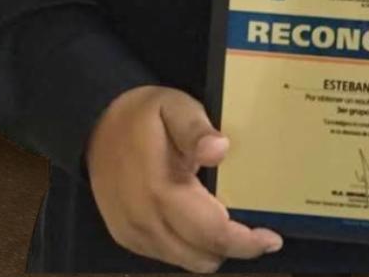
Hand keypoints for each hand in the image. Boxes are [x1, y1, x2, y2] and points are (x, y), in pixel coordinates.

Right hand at [84, 85, 283, 272]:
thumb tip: (220, 150)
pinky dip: (189, 246)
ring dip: (210, 248)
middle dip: (233, 247)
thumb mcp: (175, 107)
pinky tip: (196, 221)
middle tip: (251, 226)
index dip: (246, 243)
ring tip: (223, 221)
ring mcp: (133, 233)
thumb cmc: (143, 116)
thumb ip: (197, 130)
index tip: (272, 238)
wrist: (95, 125)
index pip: (212, 233)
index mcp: (161, 190)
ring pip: (187, 261)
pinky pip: (168, 256)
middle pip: (202, 256)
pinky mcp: (126, 238)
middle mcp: (145, 221)